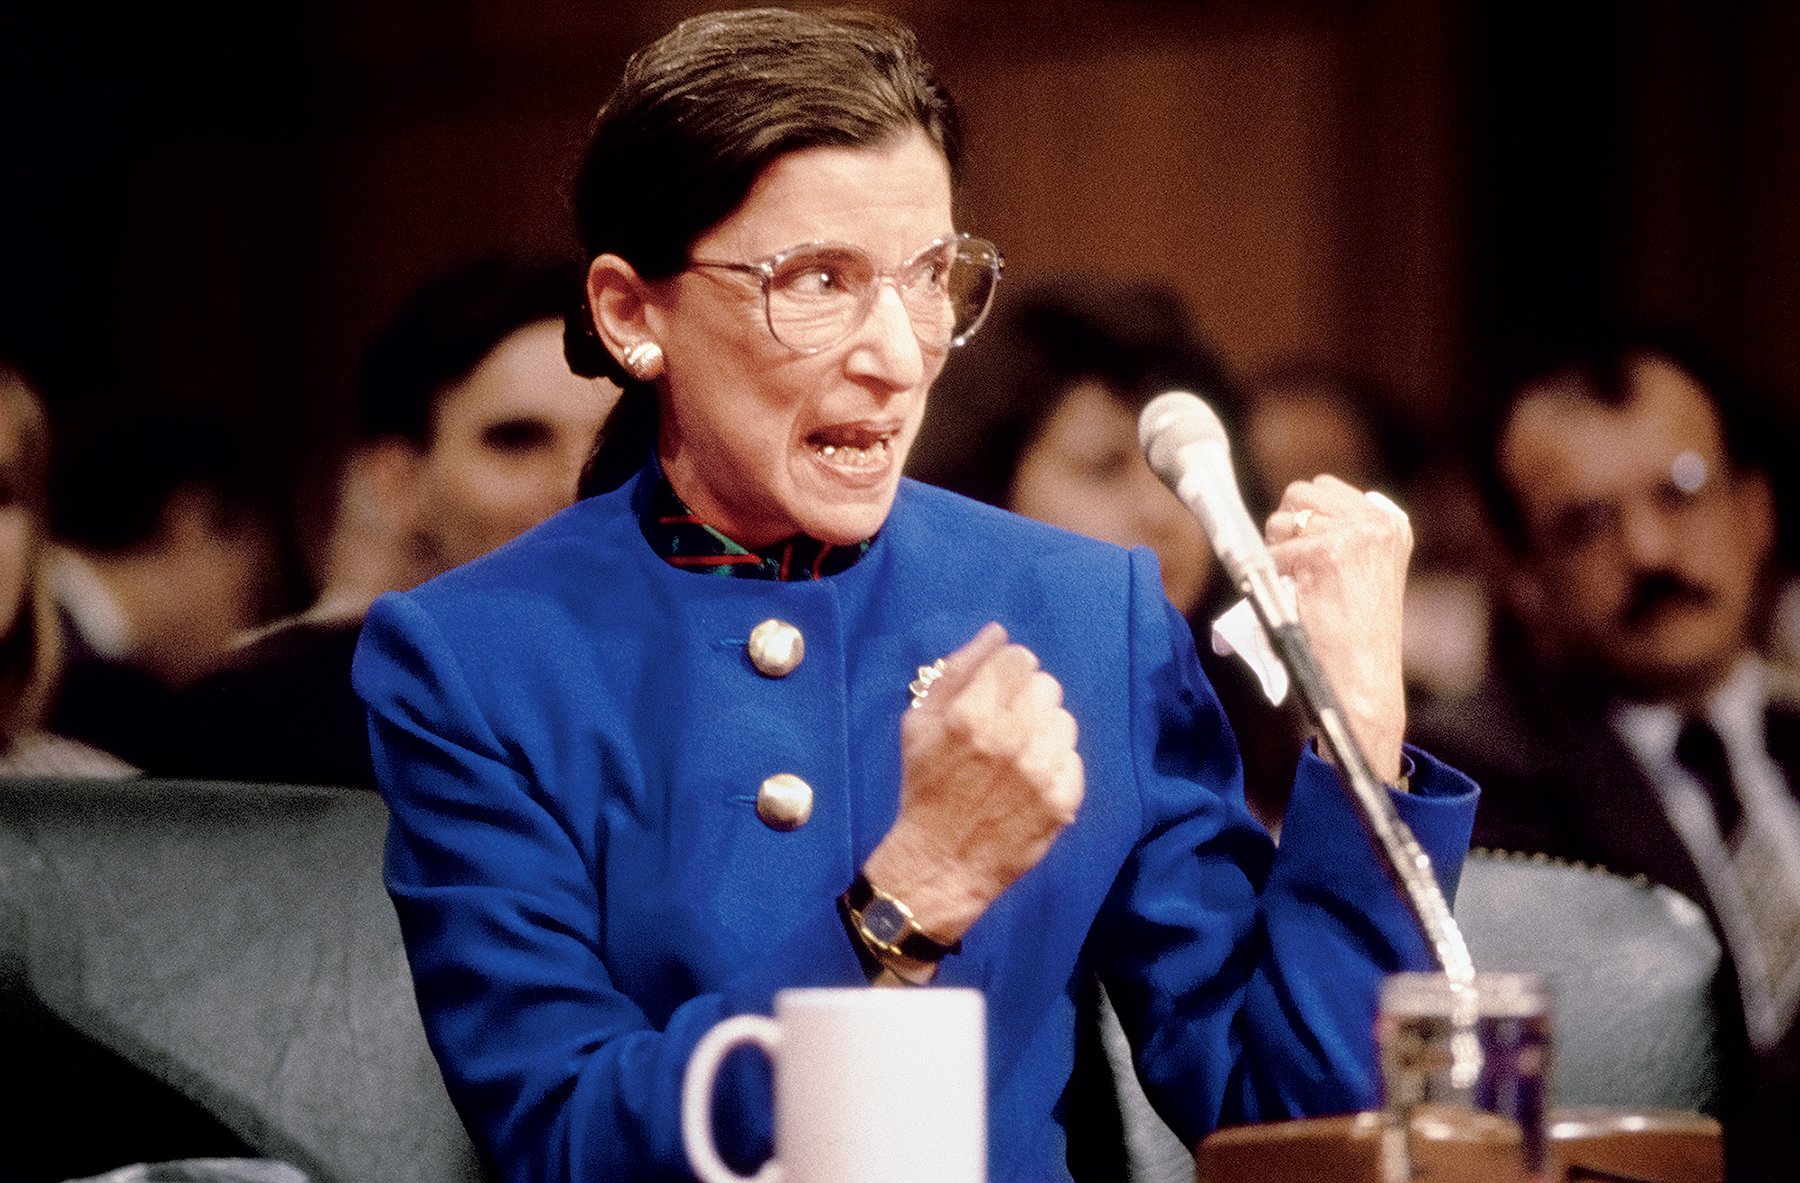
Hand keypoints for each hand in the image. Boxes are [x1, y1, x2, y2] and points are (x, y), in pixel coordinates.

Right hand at [862, 623, 1084, 945]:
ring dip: (1043, 730)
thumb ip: (958, 670)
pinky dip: (1055, 765)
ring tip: (1018, 755)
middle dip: (1026, 699)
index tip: (995, 693)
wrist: (941, 861)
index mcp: (971, 715)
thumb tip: (998, 633)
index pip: (1019, 658)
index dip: (1007, 672)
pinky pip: (1074, 758)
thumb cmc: (925, 786)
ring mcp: (1042, 772)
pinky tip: (1030, 781)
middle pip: (1047, 684)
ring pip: (1064, 719)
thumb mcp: (919, 723)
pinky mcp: (1063, 801)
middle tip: (1005, 726)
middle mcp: (1012, 738)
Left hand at [1265, 476, 1412, 782]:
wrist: (1362, 678)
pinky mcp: (1323, 554)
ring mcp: (1350, 535)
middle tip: (1295, 569)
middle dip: (1286, 527)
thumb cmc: (1357, 635)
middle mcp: (1375, 523)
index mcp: (1390, 522)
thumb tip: (1293, 513)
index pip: (1324, 488)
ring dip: (1277, 552)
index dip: (1304, 517)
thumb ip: (1343, 535)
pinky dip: (1271, 577)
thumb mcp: (1366, 572)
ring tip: (1299, 587)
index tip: (1306, 550)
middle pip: (1298, 494)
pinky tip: (1296, 600)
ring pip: (1281, 520)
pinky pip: (1272, 554)